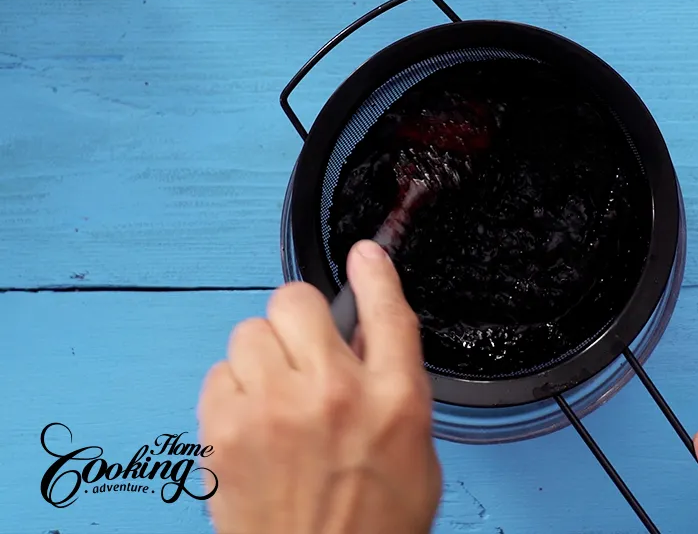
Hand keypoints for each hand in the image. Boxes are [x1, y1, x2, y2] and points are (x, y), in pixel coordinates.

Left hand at [198, 239, 441, 533]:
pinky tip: (251, 418)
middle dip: (301, 319)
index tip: (364, 255)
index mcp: (395, 400)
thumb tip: (359, 335)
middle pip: (298, 300)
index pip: (387, 310)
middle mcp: (334, 394)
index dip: (374, 273)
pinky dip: (234, 388)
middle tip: (305, 351)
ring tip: (276, 392)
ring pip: (250, 331)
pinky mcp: (225, 433)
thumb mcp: (414, 451)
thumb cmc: (371, 525)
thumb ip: (392, 384)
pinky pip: (219, 372)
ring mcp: (274, 410)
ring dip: (265, 353)